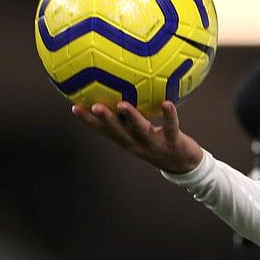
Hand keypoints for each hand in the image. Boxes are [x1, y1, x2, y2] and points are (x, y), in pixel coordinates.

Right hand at [71, 100, 202, 174]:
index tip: (74, 107)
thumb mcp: (143, 133)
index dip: (89, 121)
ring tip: (122, 104)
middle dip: (105, 119)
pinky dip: (168, 115)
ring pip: (140, 130)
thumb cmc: (161, 144)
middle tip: (93, 105)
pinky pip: (171, 127)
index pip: (104, 131)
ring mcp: (155, 145)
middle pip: (118, 131)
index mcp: (128, 141)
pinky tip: (166, 102)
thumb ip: (131, 117)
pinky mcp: (173, 142)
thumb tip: (122, 92)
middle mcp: (138, 144)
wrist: (185, 166)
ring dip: (131, 117)